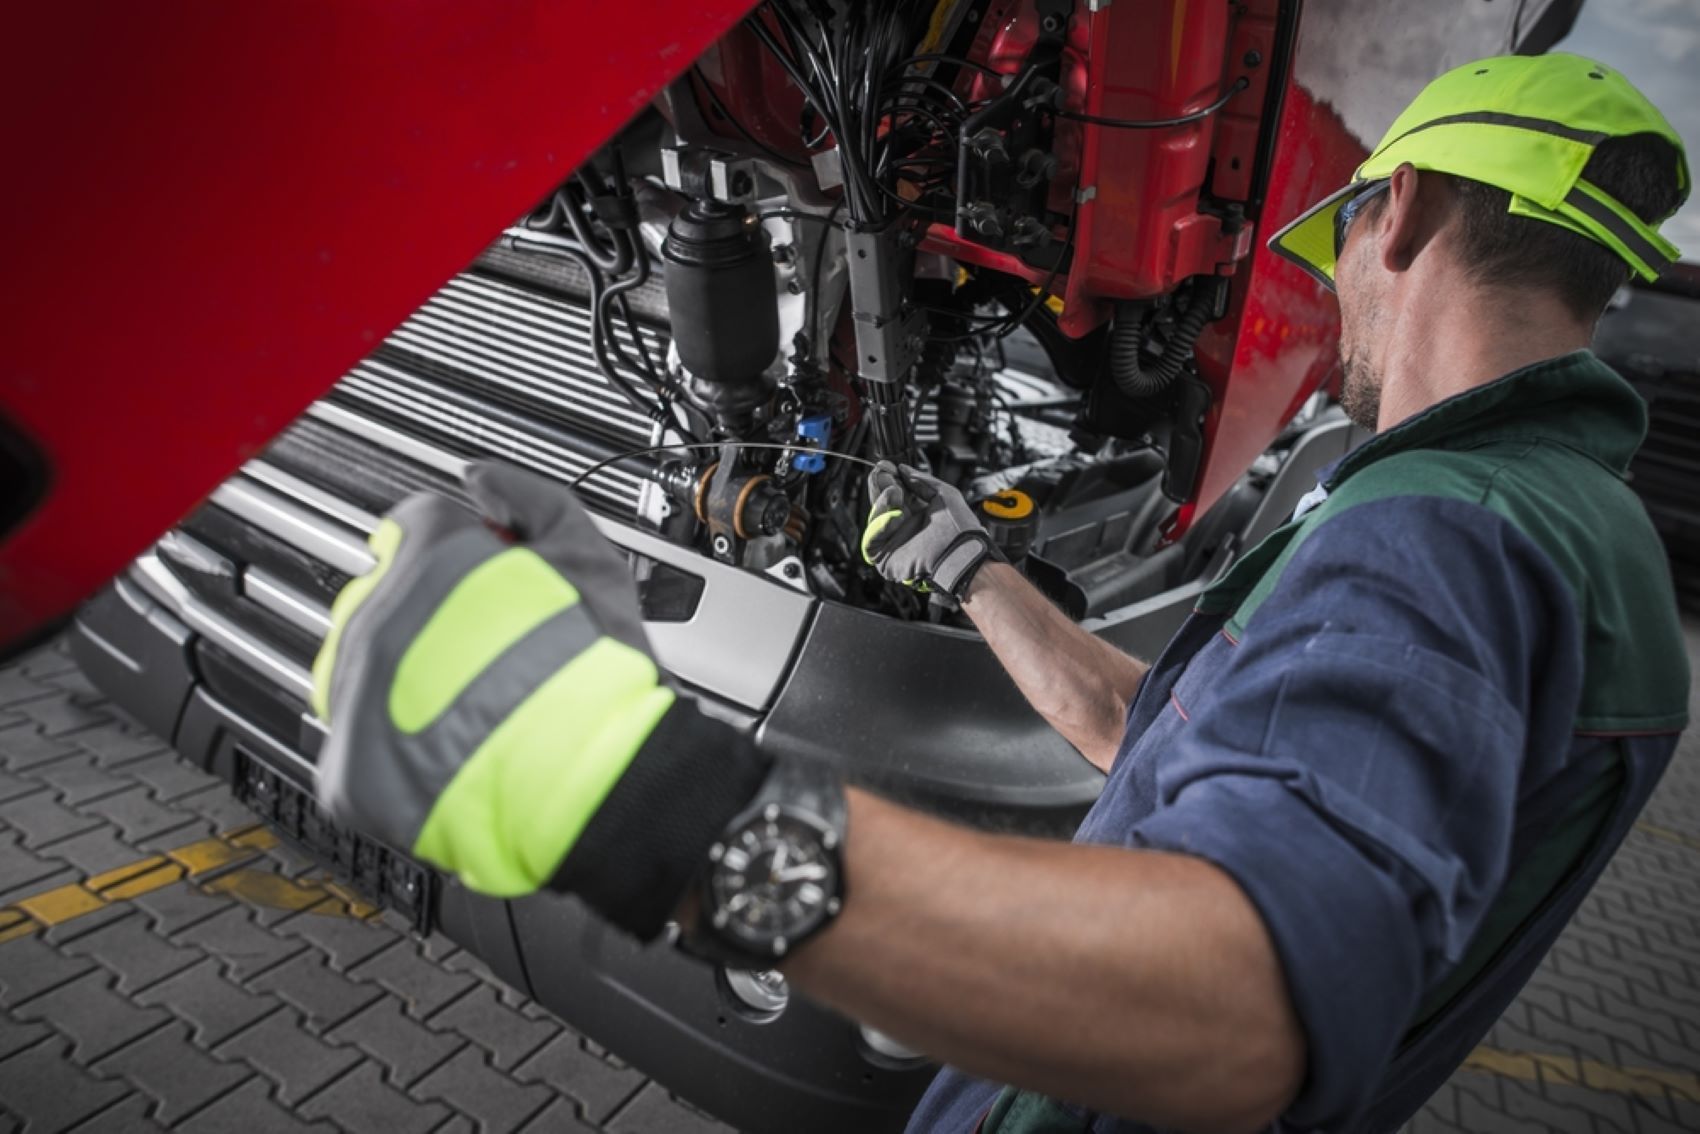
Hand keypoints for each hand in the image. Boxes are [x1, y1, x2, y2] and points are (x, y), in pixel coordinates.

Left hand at [311, 461, 768, 938]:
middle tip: (490, 648)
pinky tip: (449, 746)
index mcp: (426, 557)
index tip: (485, 579)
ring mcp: (354, 693)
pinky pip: (360, 745)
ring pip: (366, 670)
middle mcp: (376, 617)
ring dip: (409, 678)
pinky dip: (398, 748)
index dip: (461, 552)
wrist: (590, 772)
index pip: (415, 528)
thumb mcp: (586, 550)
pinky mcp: (350, 766)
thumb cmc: (594, 668)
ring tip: (475, 703)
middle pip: (389, 599)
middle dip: (433, 616)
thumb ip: (528, 496)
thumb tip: (482, 479)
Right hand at [861, 462, 997, 601]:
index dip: (889, 478)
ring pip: (875, 518)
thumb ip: (922, 480)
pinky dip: (879, 525)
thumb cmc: (960, 528)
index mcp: (917, 513)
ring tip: (895, 492)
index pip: (896, 493)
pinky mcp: (885, 557)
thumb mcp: (944, 493)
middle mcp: (904, 526)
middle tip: (881, 472)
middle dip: (880, 485)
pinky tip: (894, 515)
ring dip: (882, 501)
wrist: (961, 553)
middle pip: (882, 503)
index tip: (886, 465)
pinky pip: (871, 539)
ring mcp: (894, 541)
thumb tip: (902, 469)